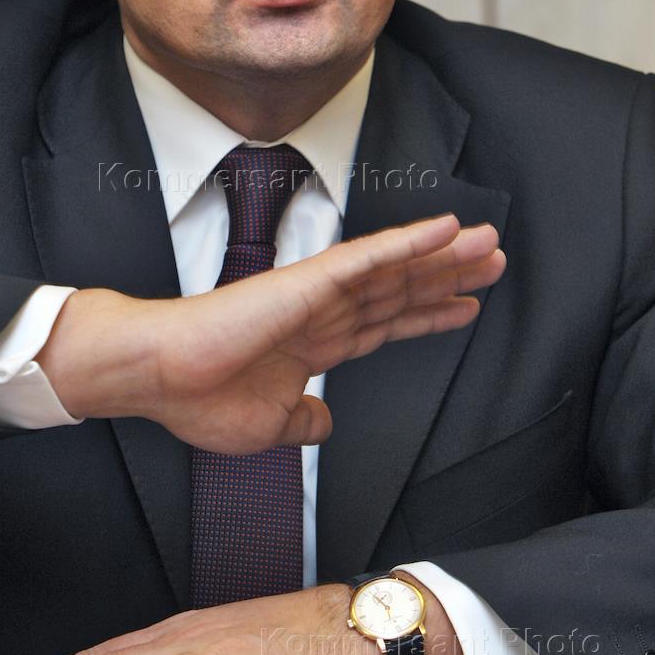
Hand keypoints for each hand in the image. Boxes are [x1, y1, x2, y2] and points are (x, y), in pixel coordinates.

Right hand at [38, 214, 504, 452]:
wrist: (161, 377)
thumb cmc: (200, 399)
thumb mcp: (270, 425)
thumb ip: (305, 418)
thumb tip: (325, 419)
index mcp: (314, 344)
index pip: (385, 324)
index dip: (428, 313)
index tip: (466, 306)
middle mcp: (323, 313)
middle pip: (399, 290)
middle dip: (448, 277)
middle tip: (492, 262)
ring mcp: (318, 293)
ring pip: (394, 268)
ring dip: (442, 255)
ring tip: (485, 242)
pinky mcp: (309, 280)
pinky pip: (369, 257)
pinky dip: (408, 242)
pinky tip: (443, 230)